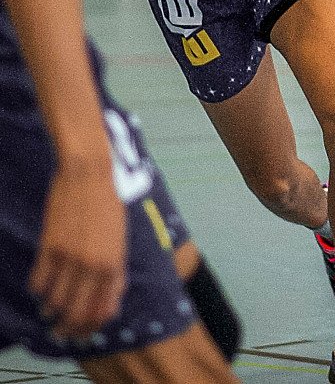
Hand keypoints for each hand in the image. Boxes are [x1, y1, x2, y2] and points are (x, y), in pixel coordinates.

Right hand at [29, 165, 125, 338]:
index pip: (102, 309)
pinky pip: (39, 282)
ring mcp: (71, 258)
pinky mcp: (50, 248)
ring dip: (51, 310)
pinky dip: (39, 290)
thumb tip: (112, 304)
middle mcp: (94, 265)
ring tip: (50, 312)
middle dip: (68, 327)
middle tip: (61, 331)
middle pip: (77, 311)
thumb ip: (116, 273)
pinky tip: (41, 290)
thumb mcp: (120, 241)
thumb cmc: (109, 206)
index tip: (83, 333)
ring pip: (55, 300)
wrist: (90, 175)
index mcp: (115, 264)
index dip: (91, 326)